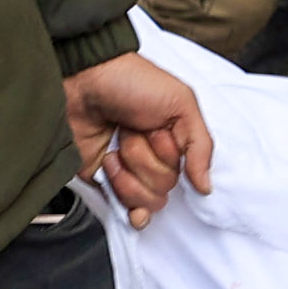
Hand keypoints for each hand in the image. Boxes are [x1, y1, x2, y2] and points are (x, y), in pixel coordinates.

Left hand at [68, 52, 213, 222]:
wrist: (82, 81)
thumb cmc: (130, 81)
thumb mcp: (180, 102)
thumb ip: (200, 147)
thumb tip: (205, 186)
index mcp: (174, 141)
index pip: (186, 174)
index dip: (170, 157)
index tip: (160, 134)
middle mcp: (154, 159)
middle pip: (165, 188)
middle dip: (145, 159)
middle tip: (132, 131)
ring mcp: (128, 171)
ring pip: (144, 200)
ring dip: (128, 172)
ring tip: (116, 144)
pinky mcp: (104, 181)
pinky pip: (121, 207)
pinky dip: (121, 199)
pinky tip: (112, 176)